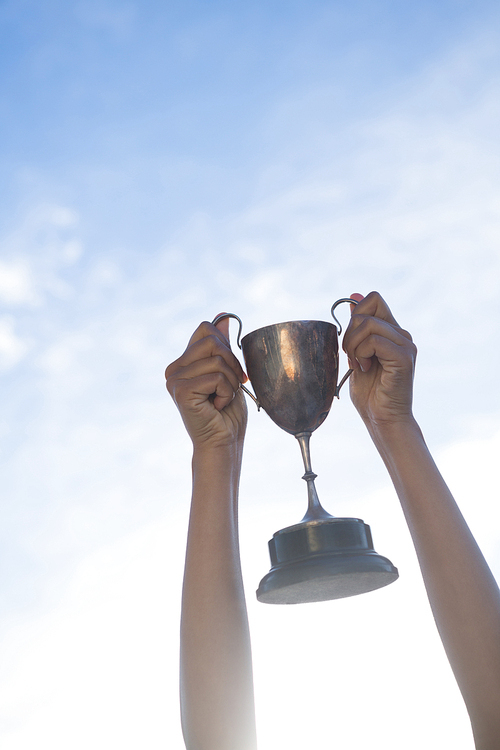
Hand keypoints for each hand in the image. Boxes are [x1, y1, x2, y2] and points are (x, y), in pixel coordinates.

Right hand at [165, 318, 247, 449]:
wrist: (224, 443)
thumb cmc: (228, 413)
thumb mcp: (229, 372)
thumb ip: (222, 346)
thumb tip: (222, 316)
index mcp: (183, 362)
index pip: (206, 329)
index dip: (227, 347)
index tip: (234, 372)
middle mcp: (173, 369)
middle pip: (213, 341)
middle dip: (233, 365)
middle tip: (231, 388)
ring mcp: (174, 380)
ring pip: (217, 361)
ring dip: (231, 383)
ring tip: (222, 399)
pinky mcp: (180, 391)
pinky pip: (215, 377)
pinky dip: (226, 393)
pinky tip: (216, 407)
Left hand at [342, 292, 416, 427]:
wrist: (382, 419)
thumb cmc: (370, 392)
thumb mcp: (357, 353)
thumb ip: (358, 326)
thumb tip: (354, 295)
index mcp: (391, 331)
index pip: (373, 299)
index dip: (354, 313)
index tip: (350, 341)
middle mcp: (402, 335)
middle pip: (366, 308)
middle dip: (349, 332)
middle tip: (351, 356)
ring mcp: (405, 345)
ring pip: (367, 324)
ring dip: (353, 346)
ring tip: (358, 365)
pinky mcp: (404, 357)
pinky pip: (374, 341)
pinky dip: (362, 354)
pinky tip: (365, 369)